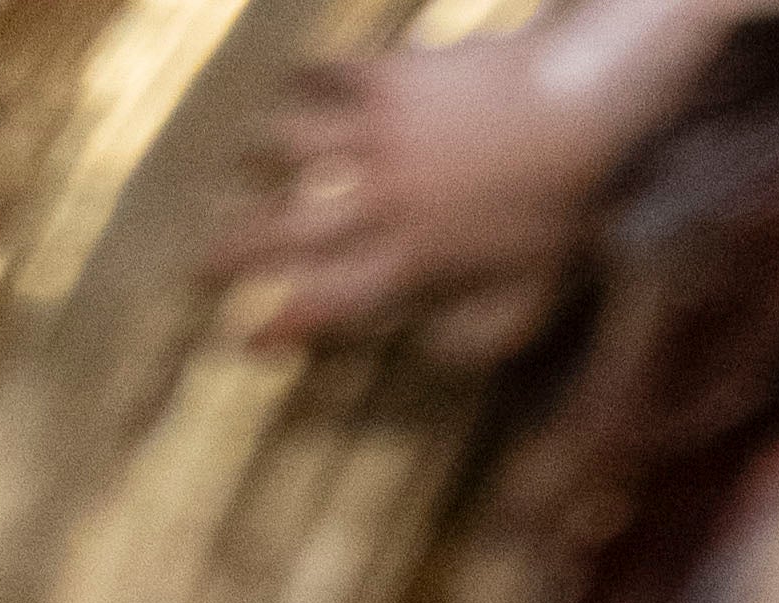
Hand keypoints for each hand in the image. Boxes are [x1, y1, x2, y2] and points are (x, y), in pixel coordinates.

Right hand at [217, 21, 656, 350]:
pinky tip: (296, 84)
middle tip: (201, 262)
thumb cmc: (564, 213)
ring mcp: (377, 136)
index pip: (330, 305)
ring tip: (243, 161)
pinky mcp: (384, 77)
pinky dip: (303, 82)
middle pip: (286, 233)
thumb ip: (476, 337)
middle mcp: (381, 203)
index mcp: (414, 263)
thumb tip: (425, 351)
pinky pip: (323, 76)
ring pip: (287, 147)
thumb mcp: (530, 298)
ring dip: (258, 156)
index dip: (282, 327)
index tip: (246, 342)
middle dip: (235, 252)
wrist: (577, 113)